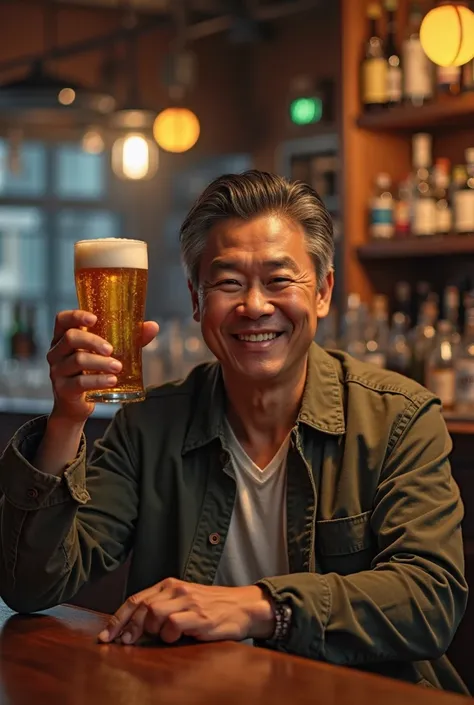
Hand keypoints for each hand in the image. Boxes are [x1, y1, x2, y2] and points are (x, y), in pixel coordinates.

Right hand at [47, 309, 158, 423]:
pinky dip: (98, 380)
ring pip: (77, 360)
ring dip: (100, 363)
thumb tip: (152, 326)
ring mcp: (57, 371)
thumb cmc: (91, 372)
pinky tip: (112, 381)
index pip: (63, 319)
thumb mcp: (106, 354)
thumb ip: (129, 340)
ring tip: (117, 367)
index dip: (76, 316)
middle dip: (93, 341)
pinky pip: (80, 382)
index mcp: (64, 338)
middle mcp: (56, 352)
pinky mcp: (63, 389)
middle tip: (111, 349)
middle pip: (71, 338)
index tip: (94, 319)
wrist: (76, 405)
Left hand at [97, 578, 274, 645]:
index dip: (117, 619)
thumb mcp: (184, 602)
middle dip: (127, 628)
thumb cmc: (211, 607)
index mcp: (170, 585)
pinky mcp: (199, 616)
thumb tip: (132, 627)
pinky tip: (175, 638)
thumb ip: (162, 607)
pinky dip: (168, 635)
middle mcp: (176, 589)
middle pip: (141, 607)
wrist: (243, 606)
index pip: (136, 599)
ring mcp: (188, 601)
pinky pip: (173, 625)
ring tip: (159, 638)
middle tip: (123, 644)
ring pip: (153, 613)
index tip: (105, 636)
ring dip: (149, 631)